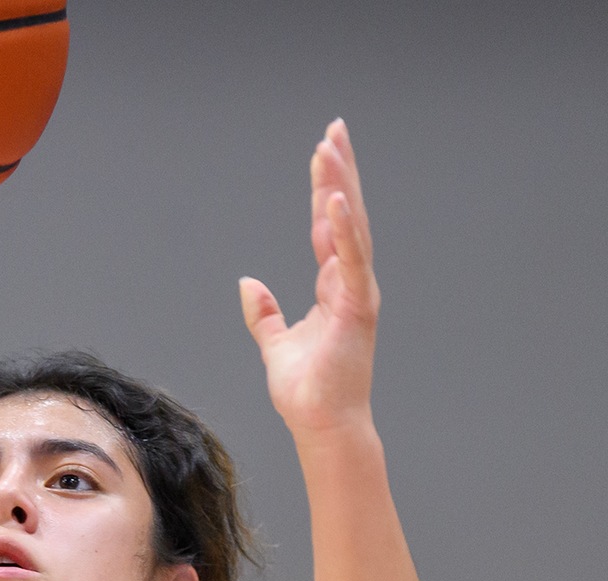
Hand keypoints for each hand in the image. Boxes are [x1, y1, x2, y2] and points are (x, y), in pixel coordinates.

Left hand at [240, 120, 379, 437]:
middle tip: (335, 129)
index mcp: (333, 286)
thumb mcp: (276, 343)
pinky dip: (344, 228)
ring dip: (341, 185)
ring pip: (350, 227)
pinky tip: (335, 197)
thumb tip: (249, 283)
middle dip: (340, 171)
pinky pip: (350, 259)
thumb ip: (264, 312)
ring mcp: (357, 292)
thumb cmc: (307, 391)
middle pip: (344, 215)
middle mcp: (350, 283)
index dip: (325, 188)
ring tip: (332, 146)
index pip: (328, 226)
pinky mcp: (358, 307)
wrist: (321, 424)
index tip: (323, 151)